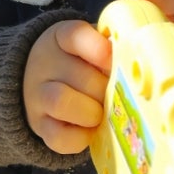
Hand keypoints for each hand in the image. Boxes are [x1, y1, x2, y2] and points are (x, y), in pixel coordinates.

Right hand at [23, 20, 111, 154]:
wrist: (38, 83)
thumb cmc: (79, 63)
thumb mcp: (89, 46)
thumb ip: (110, 50)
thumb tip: (134, 66)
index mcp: (61, 38)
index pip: (75, 35)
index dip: (96, 47)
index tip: (112, 57)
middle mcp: (46, 64)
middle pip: (79, 75)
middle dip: (105, 89)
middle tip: (118, 93)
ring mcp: (38, 96)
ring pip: (61, 101)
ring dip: (91, 112)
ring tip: (102, 113)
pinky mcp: (40, 126)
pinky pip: (59, 137)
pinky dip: (80, 138)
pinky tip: (91, 130)